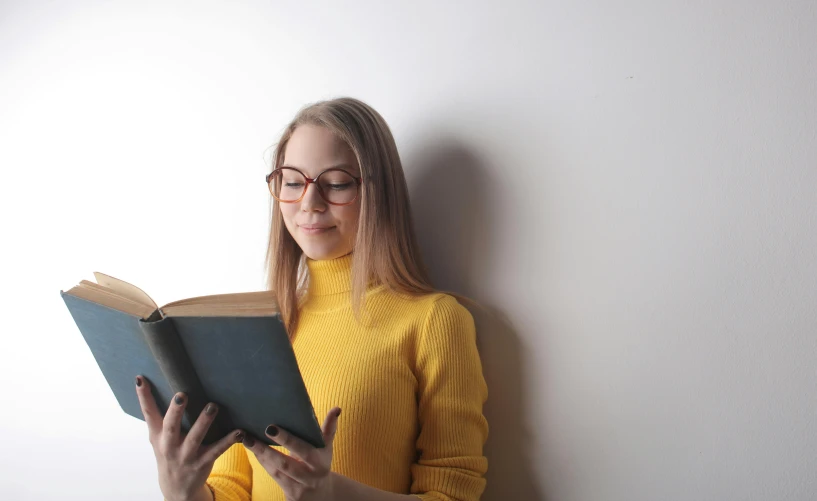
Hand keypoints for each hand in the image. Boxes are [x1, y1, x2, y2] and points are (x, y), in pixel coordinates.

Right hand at [135, 375, 244, 500]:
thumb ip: (160, 417)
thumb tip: (160, 386)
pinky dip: (228, 441)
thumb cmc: (170, 452)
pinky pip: (217, 450)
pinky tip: (239, 432)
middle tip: (181, 394)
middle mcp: (169, 445)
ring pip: (195, 438)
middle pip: (170, 426)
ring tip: (212, 406)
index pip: (148, 413)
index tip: (140, 379)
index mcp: (158, 435)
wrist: (177, 488)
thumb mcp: (159, 438)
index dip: (144, 396)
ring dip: (204, 422)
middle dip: (175, 411)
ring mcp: (186, 455)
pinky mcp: (202, 462)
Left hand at [242, 407, 341, 500]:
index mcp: (320, 461)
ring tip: (247, 440)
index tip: (271, 428)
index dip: (287, 440)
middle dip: (267, 451)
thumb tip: (336, 409)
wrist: (322, 494)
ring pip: (276, 471)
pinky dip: (263, 463)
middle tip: (250, 436)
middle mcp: (310, 476)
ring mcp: (299, 487)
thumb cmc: (320, 463)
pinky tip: (254, 452)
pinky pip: (274, 477)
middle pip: (285, 464)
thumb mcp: (326, 447)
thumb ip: (329, 428)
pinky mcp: (290, 495)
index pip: (303, 449)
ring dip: (260, 456)